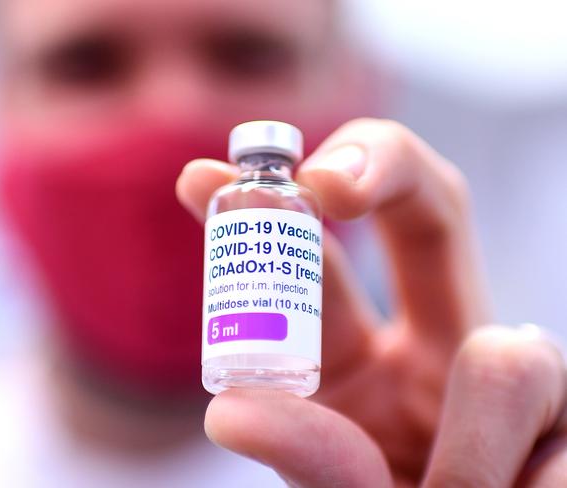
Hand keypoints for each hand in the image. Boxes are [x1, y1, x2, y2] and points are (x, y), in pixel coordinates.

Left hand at [175, 119, 566, 486]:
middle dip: (384, 164)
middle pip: (429, 211)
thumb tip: (231, 410)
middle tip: (327, 180)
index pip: (319, 259)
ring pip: (506, 358)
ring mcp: (520, 377)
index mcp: (360, 358)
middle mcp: (438, 344)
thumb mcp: (333, 479)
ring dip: (467, 463)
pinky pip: (555, 453)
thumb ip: (298, 444)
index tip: (200, 179)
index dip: (269, 209)